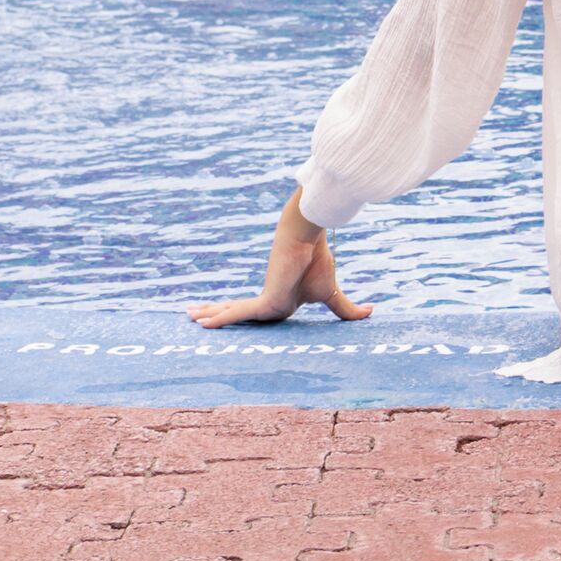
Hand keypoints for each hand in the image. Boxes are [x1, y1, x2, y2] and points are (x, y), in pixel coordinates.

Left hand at [192, 190, 372, 328]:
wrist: (309, 238)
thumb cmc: (319, 261)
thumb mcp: (332, 294)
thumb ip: (347, 310)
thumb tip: (373, 313)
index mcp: (281, 301)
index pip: (258, 314)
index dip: (241, 316)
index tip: (226, 318)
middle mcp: (269, 301)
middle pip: (238, 313)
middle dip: (217, 313)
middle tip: (195, 317)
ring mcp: (264, 300)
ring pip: (232, 313)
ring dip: (209, 314)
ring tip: (187, 316)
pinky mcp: (264, 300)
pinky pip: (237, 314)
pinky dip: (218, 319)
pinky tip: (200, 322)